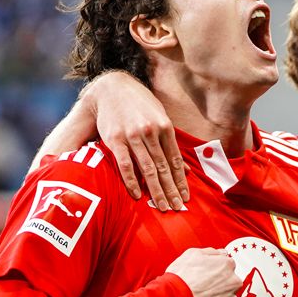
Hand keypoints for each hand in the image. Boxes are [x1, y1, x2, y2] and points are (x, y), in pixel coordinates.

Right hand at [83, 70, 188, 210]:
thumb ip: (171, 144)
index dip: (181, 181)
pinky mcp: (115, 139)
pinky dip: (132, 181)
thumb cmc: (140, 105)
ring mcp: (133, 136)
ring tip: (163, 206)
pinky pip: (125, 165)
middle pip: (164, 167)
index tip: (186, 198)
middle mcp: (151, 132)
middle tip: (177, 208)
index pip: (176, 160)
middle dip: (172, 190)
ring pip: (148, 168)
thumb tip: (186, 169)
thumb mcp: (160, 118)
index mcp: (165, 127)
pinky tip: (138, 195)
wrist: (112, 88)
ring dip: (156, 190)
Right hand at [165, 248, 241, 296]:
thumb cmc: (180, 277)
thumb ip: (211, 252)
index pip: (227, 267)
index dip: (215, 273)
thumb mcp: (192, 254)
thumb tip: (222, 253)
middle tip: (203, 292)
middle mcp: (234, 282)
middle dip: (220, 288)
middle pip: (230, 284)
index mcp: (227, 265)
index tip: (205, 278)